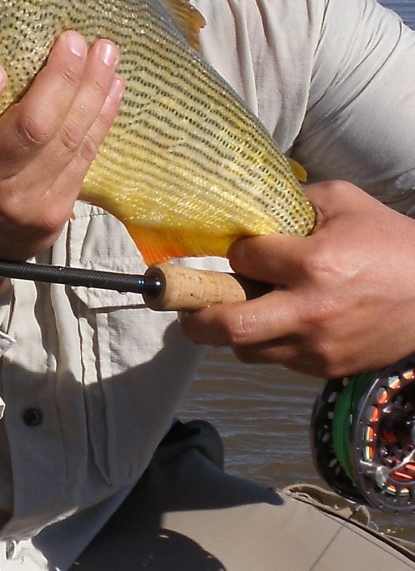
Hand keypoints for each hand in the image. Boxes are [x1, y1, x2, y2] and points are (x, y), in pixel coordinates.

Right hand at [0, 31, 123, 314]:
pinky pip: (84, 158)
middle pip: (28, 131)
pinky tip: (112, 88)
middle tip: (75, 40)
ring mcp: (19, 205)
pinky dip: (102, 118)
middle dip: (60, 80)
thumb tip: (7, 40)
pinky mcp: (52, 214)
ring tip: (106, 53)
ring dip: (92, 91)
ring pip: (67, 142)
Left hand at [179, 181, 414, 376]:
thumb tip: (251, 211)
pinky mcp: (327, 369)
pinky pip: (276, 360)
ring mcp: (319, 346)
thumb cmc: (388, 241)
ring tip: (234, 309)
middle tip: (183, 306)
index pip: (243, 259)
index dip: (235, 252)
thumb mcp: (342, 201)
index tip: (240, 250)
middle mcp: (310, 310)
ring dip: (231, 330)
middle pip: (230, 325)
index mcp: (313, 263)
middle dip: (195, 315)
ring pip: (247, 349)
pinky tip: (276, 321)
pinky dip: (266, 343)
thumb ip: (293, 203)